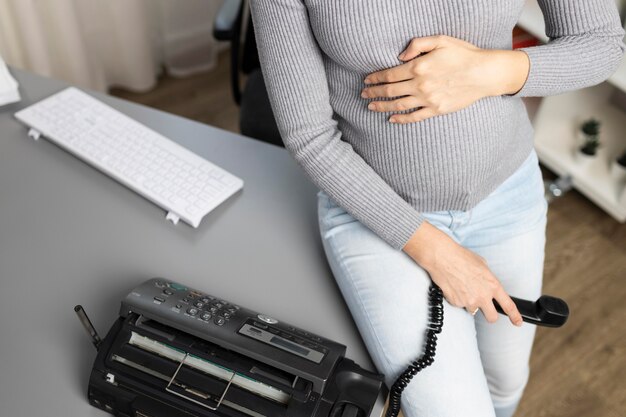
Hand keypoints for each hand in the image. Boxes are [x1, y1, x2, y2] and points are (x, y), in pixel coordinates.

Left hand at [361, 35, 529, 123]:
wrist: (485, 73)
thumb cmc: (464, 54)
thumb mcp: (440, 40)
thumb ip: (417, 44)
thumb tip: (400, 56)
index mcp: (419, 66)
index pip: (390, 74)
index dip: (375, 77)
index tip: (366, 80)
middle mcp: (420, 84)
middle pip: (390, 91)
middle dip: (373, 92)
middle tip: (363, 94)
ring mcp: (428, 99)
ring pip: (398, 105)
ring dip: (382, 106)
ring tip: (371, 106)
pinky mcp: (436, 109)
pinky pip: (414, 117)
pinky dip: (400, 119)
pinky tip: (391, 119)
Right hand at [403, 221, 522, 326]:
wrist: (443, 257)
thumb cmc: (461, 257)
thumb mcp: (482, 264)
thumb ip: (488, 279)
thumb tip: (486, 285)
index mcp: (493, 285)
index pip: (508, 305)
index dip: (515, 316)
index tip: (517, 322)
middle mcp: (483, 296)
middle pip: (492, 317)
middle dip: (489, 314)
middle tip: (484, 309)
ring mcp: (469, 301)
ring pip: (472, 310)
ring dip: (469, 302)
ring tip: (462, 286)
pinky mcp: (456, 303)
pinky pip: (459, 304)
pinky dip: (456, 298)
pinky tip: (453, 286)